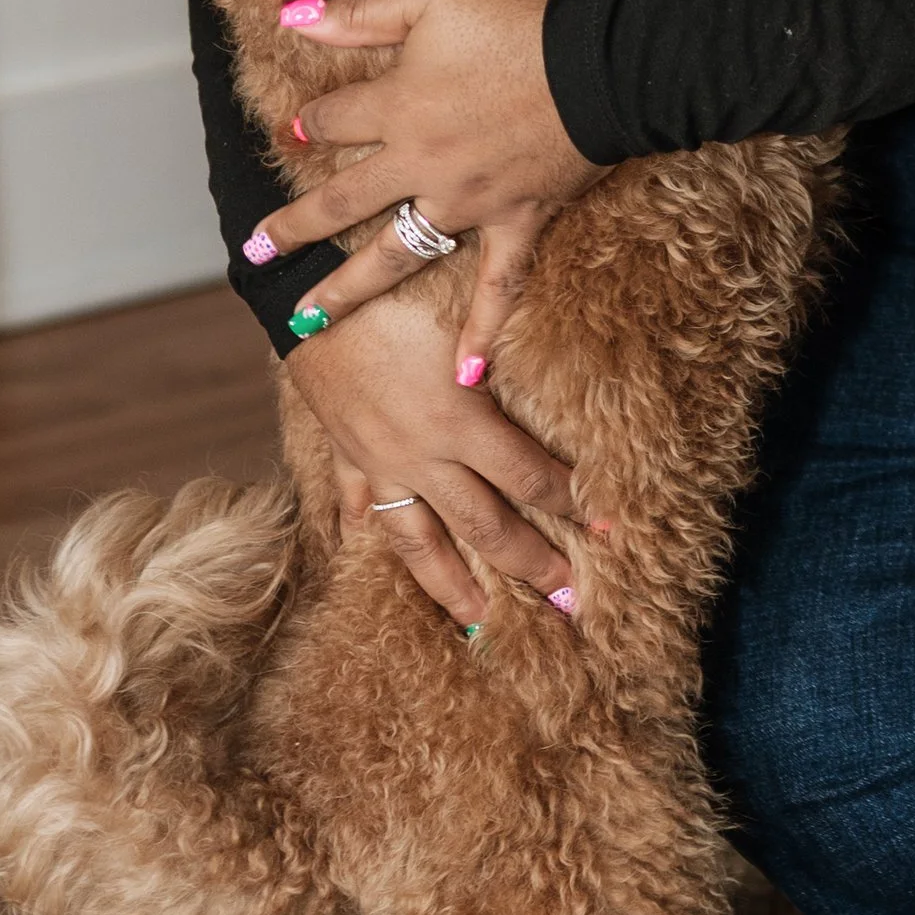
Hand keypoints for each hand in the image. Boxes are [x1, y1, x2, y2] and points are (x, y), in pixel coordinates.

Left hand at [250, 0, 604, 373]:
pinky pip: (499, 288)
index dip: (310, 121)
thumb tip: (290, 14)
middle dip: (295, 226)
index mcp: (398, 107)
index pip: (333, 119)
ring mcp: (470, 202)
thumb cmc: (520, 16)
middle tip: (254, 251)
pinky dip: (484, 333)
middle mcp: (422, 164)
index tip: (293, 130)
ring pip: (396, 255)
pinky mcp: (521, 221)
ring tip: (305, 321)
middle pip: (343, 201)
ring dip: (347, 290)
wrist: (607, 55)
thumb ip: (360, 12)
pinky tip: (464, 377)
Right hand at [282, 290, 581, 627]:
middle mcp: (420, 455)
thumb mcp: (465, 316)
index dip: (572, 503)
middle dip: (531, 566)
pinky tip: (368, 562)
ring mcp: (377, 462)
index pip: (529, 477)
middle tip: (568, 601)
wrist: (306, 290)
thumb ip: (506, 355)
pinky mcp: (342, 452)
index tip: (608, 528)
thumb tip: (566, 371)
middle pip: (485, 527)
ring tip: (478, 625)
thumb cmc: (398, 289)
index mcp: (460, 422)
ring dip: (452, 588)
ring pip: (419, 542)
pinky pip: (354, 506)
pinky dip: (361, 537)